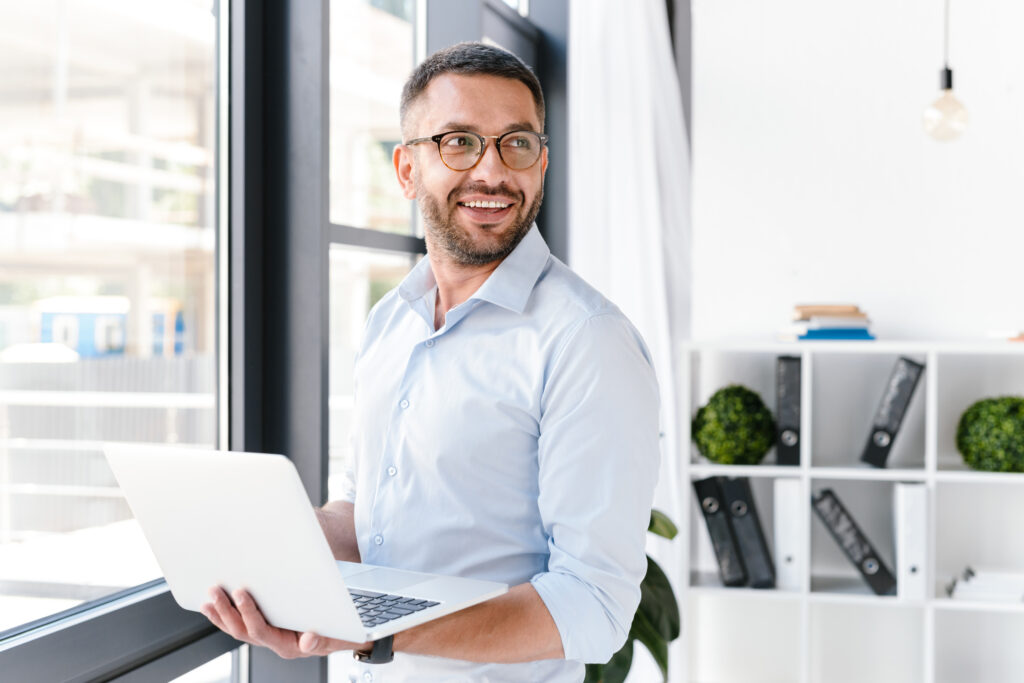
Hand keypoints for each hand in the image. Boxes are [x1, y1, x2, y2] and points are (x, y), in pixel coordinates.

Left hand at [200, 586, 368, 658]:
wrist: (341, 638)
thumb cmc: (338, 635)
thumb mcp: (335, 638)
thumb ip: (321, 640)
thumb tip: (308, 640)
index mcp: (287, 646)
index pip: (261, 631)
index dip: (248, 613)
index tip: (241, 593)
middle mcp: (273, 643)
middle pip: (242, 631)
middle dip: (227, 611)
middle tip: (215, 592)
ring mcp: (266, 638)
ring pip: (237, 630)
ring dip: (220, 614)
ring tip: (209, 597)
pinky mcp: (263, 629)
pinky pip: (239, 626)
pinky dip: (225, 616)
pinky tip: (214, 606)